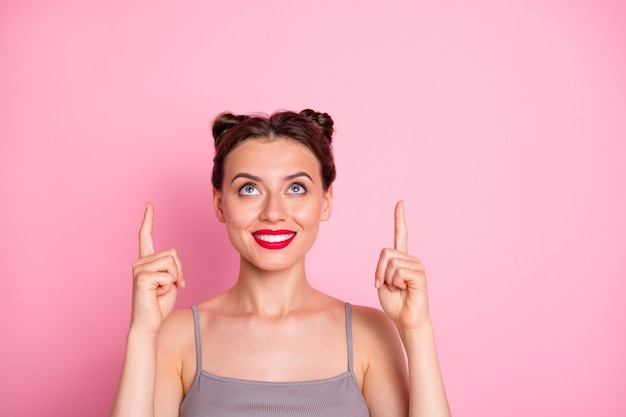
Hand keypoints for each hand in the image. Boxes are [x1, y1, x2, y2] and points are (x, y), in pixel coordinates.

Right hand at [130, 203, 184, 333]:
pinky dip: (169, 287)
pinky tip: (157, 295)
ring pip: (172, 262)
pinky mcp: (141, 277)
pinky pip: (168, 275)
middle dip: (179, 270)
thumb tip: (173, 262)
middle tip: (170, 287)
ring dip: (174, 278)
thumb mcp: (171, 280)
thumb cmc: (159, 304)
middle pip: (173, 253)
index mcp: (145, 261)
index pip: (146, 236)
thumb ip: (172, 266)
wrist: (148, 324)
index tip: (148, 204)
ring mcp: (138, 268)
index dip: (148, 220)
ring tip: (161, 291)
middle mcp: (139, 262)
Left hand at [375, 201, 429, 329]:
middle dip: (379, 271)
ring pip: (391, 263)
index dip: (399, 219)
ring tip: (397, 289)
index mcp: (401, 259)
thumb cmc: (395, 303)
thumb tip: (389, 256)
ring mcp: (416, 265)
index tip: (400, 203)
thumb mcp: (382, 281)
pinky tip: (404, 289)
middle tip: (385, 285)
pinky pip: (398, 271)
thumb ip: (383, 265)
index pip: (400, 235)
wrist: (406, 320)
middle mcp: (410, 259)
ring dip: (387, 279)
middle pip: (385, 252)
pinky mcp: (419, 274)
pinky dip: (395, 282)